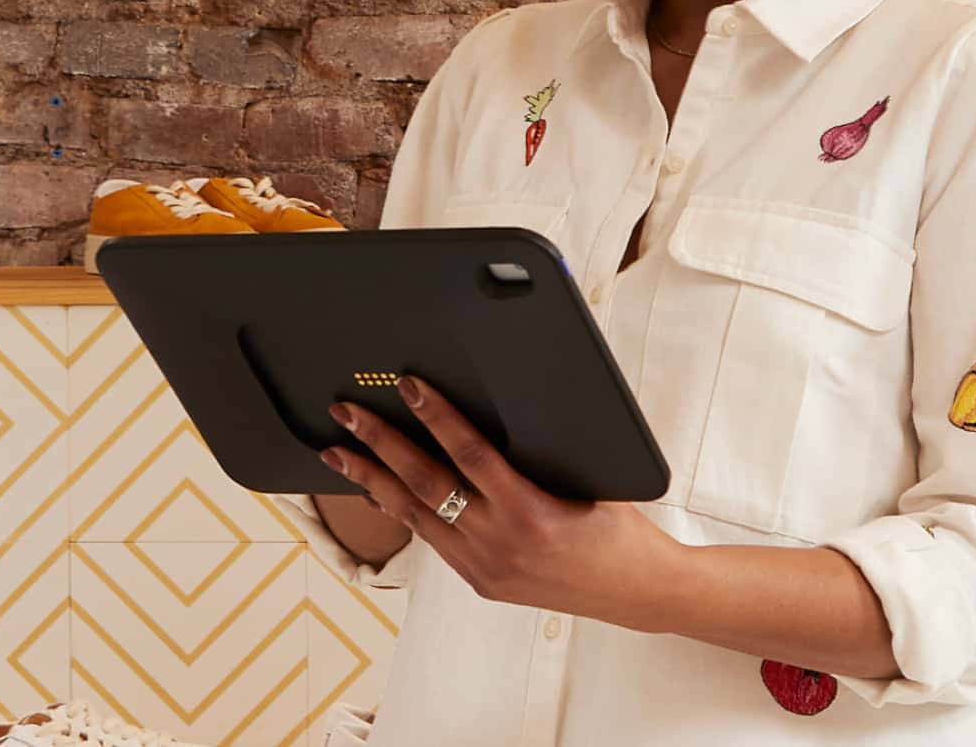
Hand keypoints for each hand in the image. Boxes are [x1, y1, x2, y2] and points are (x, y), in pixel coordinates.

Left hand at [322, 376, 677, 622]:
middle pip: (425, 482)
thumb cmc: (618, 527)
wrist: (637, 590)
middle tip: (346, 413)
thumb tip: (496, 408)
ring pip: (415, 516)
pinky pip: (432, 539)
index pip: (468, 451)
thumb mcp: (585, 479)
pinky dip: (402, 512)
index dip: (435, 415)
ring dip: (372, 480)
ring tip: (338, 453)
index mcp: (529, 510)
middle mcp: (499, 541)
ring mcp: (485, 566)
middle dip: (379, 443)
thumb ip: (538, 454)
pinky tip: (378, 491)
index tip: (408, 386)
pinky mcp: (481, 581)